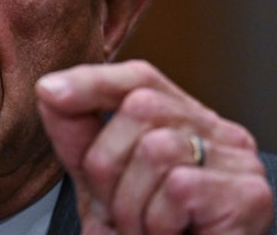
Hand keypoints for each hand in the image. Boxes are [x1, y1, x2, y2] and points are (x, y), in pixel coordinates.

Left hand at [36, 60, 273, 233]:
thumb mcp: (100, 181)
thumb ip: (78, 135)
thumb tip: (49, 88)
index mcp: (183, 122)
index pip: (140, 78)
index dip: (93, 81)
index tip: (49, 91)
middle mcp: (217, 132)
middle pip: (141, 107)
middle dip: (107, 163)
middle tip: (117, 210)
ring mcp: (239, 161)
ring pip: (157, 147)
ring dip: (131, 202)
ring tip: (144, 230)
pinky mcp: (248, 194)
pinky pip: (179, 187)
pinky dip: (157, 221)